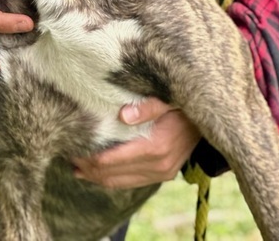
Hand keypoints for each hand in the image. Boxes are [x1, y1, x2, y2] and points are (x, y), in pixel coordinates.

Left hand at [71, 97, 199, 188]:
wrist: (210, 116)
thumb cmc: (184, 101)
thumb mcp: (167, 96)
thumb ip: (147, 106)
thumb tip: (123, 115)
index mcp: (156, 146)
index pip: (112, 160)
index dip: (89, 157)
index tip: (71, 147)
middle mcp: (159, 165)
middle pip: (113, 175)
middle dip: (89, 168)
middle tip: (68, 157)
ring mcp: (163, 172)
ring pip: (121, 182)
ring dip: (98, 177)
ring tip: (77, 168)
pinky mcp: (165, 173)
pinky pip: (133, 181)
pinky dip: (114, 178)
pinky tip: (100, 172)